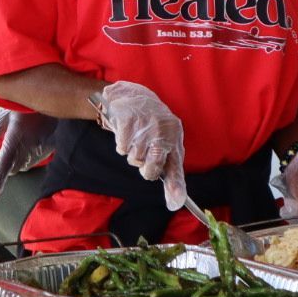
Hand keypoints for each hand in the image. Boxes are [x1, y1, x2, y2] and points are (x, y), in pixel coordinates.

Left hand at [0, 107, 54, 203]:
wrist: (57, 92)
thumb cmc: (26, 98)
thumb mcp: (5, 109)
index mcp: (17, 138)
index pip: (4, 165)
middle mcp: (30, 147)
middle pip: (12, 169)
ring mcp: (42, 147)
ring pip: (23, 165)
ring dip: (9, 164)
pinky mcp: (51, 145)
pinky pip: (34, 158)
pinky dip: (22, 158)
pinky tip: (17, 149)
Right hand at [97, 81, 186, 210]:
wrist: (130, 95)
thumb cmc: (150, 125)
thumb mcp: (165, 141)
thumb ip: (170, 168)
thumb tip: (176, 200)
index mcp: (174, 137)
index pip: (176, 166)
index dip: (176, 184)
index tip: (176, 201)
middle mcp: (163, 130)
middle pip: (151, 167)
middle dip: (146, 169)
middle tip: (144, 160)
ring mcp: (145, 125)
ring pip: (135, 159)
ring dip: (132, 153)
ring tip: (135, 138)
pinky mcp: (128, 120)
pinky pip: (122, 148)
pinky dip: (121, 144)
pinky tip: (126, 133)